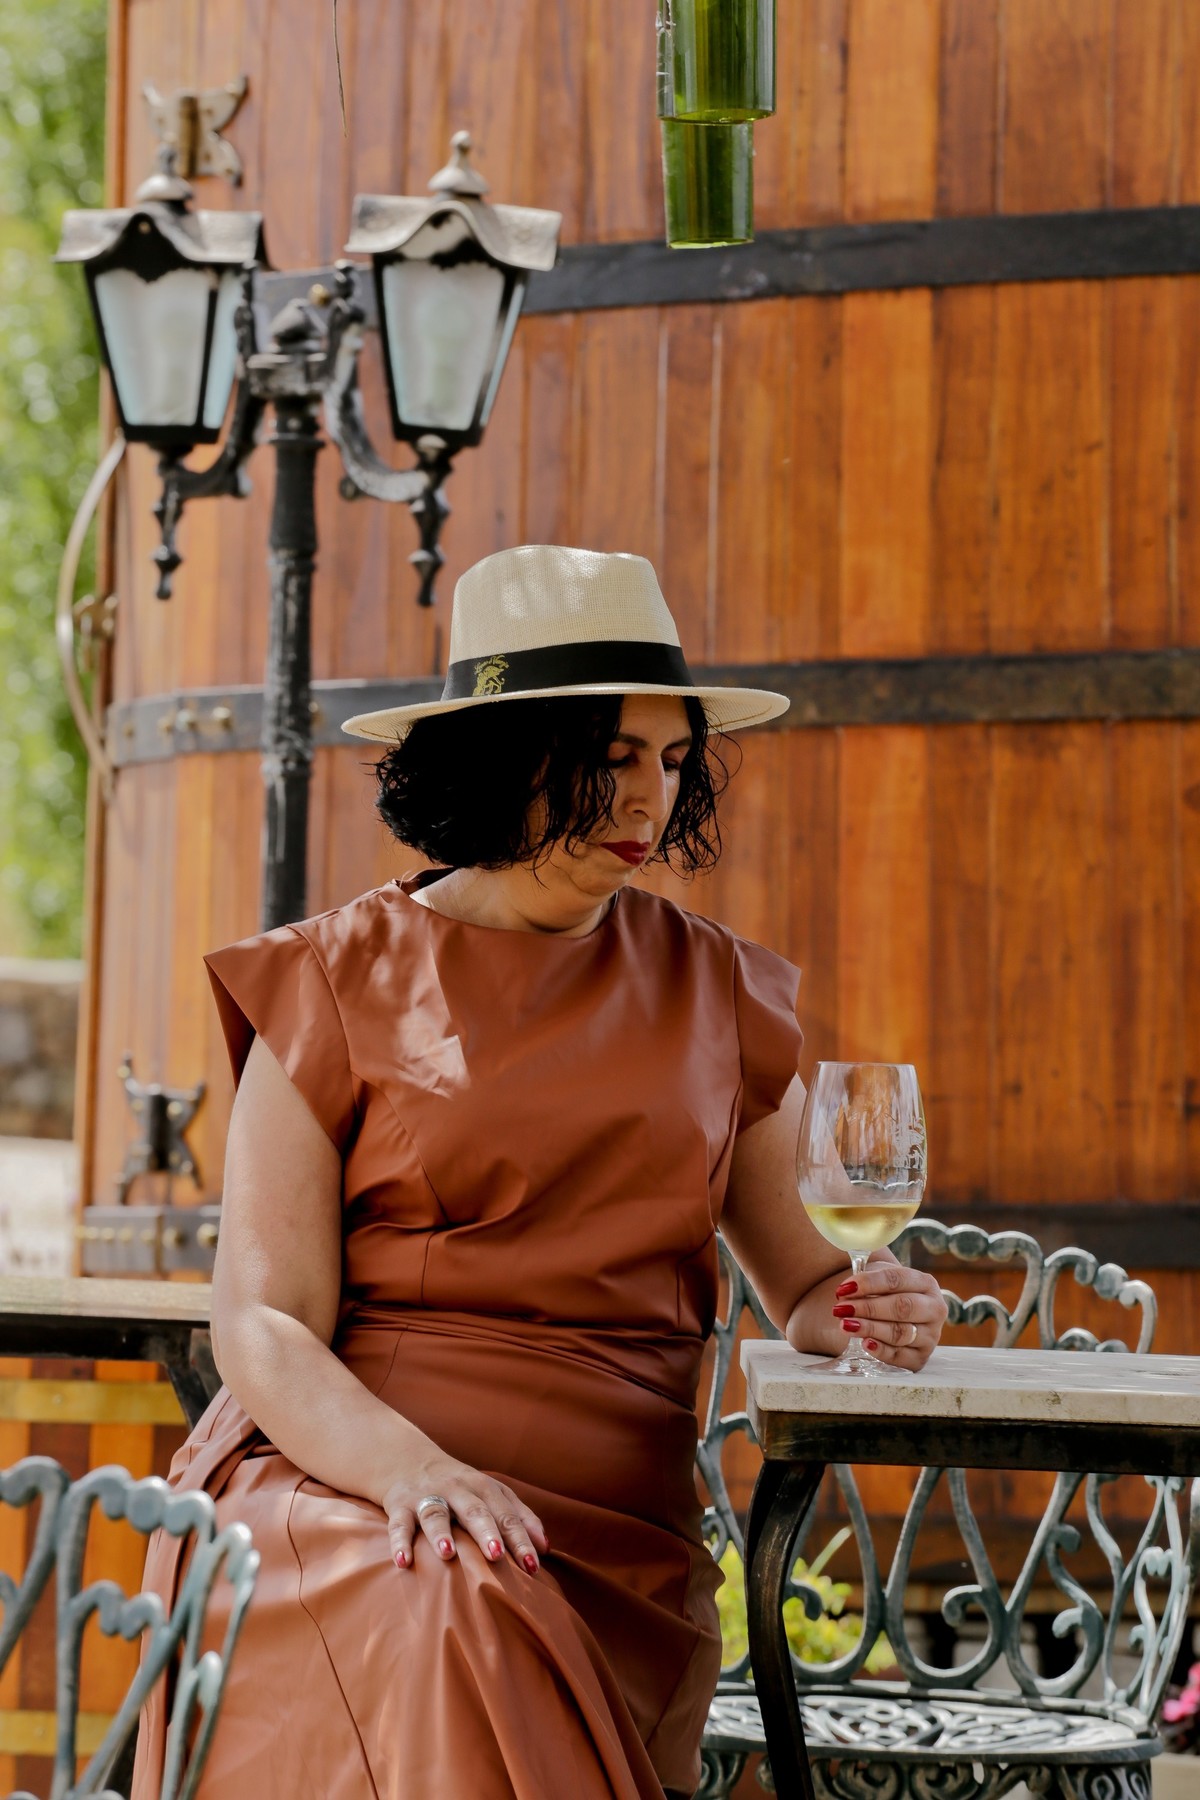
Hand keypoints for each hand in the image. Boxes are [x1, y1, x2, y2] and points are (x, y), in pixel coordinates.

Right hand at [380, 1449, 548, 1573]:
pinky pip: (399, 1523)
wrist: (410, 1460)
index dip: (520, 1539)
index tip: (533, 1565)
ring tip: (447, 1553)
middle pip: (474, 1509)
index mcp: (483, 1488)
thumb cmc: (461, 1487)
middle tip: (496, 1555)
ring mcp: (427, 1495)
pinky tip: (402, 1561)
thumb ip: (520, 1517)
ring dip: (441, 1532)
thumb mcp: (492, 1494)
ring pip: (435, 1512)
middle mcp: (457, 1489)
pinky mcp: (400, 1505)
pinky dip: (399, 1541)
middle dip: (485, 1531)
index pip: (506, 1515)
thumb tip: (546, 1547)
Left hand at [831, 1260, 947, 1369]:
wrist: (898, 1315)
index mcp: (926, 1283)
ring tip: (845, 1325)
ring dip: (871, 1328)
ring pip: (901, 1333)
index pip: (897, 1279)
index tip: (844, 1287)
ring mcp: (930, 1336)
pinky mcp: (921, 1358)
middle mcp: (934, 1309)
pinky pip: (901, 1357)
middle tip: (841, 1308)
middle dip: (869, 1308)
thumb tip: (844, 1291)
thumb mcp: (881, 1278)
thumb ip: (866, 1280)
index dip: (869, 1283)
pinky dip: (882, 1351)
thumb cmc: (886, 1293)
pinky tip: (865, 1343)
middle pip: (902, 1307)